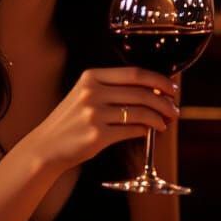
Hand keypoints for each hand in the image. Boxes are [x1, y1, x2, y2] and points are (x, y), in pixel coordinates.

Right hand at [30, 67, 179, 171]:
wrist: (46, 147)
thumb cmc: (71, 122)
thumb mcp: (85, 95)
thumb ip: (113, 89)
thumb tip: (153, 90)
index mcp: (91, 77)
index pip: (134, 73)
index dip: (158, 80)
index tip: (171, 88)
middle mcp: (92, 92)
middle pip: (140, 92)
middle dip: (163, 101)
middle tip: (174, 109)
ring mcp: (94, 114)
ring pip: (139, 112)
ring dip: (158, 118)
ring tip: (164, 123)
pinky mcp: (97, 136)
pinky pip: (131, 130)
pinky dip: (145, 131)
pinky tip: (148, 132)